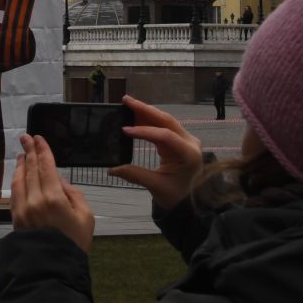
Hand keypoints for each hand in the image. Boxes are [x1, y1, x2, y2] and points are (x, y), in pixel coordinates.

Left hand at [11, 133, 95, 251]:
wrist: (52, 265)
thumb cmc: (74, 242)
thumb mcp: (86, 217)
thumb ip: (74, 195)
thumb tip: (60, 181)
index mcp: (54, 198)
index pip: (46, 167)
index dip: (42, 150)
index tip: (38, 138)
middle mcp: (35, 200)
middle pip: (31, 169)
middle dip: (28, 151)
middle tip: (26, 137)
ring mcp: (23, 208)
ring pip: (20, 179)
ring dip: (21, 164)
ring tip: (22, 154)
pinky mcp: (15, 216)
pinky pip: (15, 192)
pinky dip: (16, 179)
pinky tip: (18, 174)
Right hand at [109, 94, 204, 210]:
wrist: (191, 202)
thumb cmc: (176, 195)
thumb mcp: (155, 186)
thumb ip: (134, 174)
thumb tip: (111, 169)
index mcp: (187, 154)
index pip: (165, 136)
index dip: (144, 131)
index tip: (124, 130)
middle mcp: (190, 142)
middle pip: (167, 121)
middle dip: (145, 109)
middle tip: (126, 101)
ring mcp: (186, 140)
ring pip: (165, 121)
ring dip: (146, 112)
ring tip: (128, 104)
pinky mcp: (180, 140)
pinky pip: (165, 127)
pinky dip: (150, 120)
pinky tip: (136, 116)